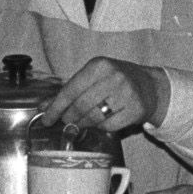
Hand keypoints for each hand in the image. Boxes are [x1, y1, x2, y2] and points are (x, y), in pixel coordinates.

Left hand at [44, 57, 169, 135]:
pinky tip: (100, 123)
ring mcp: (127, 94)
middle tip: (65, 122)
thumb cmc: (115, 81)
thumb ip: (69, 90)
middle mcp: (114, 77)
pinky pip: (109, 126)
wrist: (149, 86)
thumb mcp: (93, 77)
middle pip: (81, 106)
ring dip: (83, 124)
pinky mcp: (136, 110)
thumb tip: (43, 106)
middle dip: (69, 118)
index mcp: (100, 65)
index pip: (71, 90)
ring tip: (80, 123)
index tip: (46, 119)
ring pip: (94, 118)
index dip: (56, 107)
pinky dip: (100, 128)